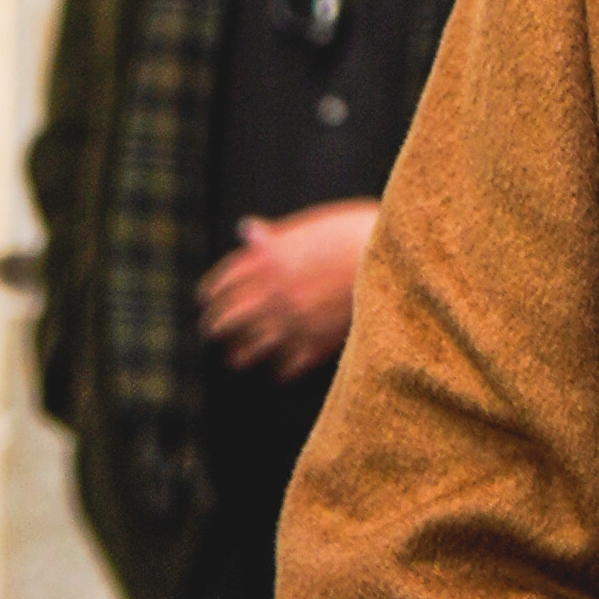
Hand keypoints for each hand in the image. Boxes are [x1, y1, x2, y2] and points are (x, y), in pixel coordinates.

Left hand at [196, 204, 378, 376]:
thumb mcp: (309, 227)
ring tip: (234, 357)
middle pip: (228, 318)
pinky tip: (279, 371)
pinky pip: (287, 367)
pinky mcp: (316, 344)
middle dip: (216, 325)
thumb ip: (275, 235)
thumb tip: (247, 230)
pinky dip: (281, 370)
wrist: (393, 258)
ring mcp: (292, 321)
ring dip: (239, 354)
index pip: (224, 281)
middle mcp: (273, 293)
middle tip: (211, 330)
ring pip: (250, 348)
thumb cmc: (354, 232)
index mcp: (268, 259)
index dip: (211, 293)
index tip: (205, 300)